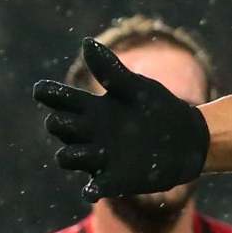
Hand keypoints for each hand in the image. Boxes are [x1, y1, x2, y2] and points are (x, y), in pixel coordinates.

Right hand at [34, 40, 210, 199]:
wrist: (189, 138)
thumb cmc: (159, 108)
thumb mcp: (137, 88)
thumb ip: (111, 71)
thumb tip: (87, 43)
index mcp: (91, 108)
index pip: (59, 100)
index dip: (49, 95)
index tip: (43, 90)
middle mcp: (89, 133)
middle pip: (57, 127)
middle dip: (60, 123)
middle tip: (73, 118)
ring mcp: (99, 157)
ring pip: (67, 157)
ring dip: (73, 154)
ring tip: (93, 149)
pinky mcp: (113, 180)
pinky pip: (92, 188)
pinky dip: (90, 190)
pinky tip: (91, 190)